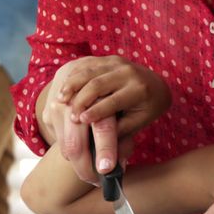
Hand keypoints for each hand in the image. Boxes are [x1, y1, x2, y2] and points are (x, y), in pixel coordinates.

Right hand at [41, 56, 170, 182]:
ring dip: (71, 88)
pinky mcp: (102, 59)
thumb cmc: (145, 109)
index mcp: (139, 89)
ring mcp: (112, 62)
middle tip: (70, 117)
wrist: (153, 83)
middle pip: (97, 85)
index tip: (82, 121)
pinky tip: (62, 92)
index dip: (96, 112)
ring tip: (60, 103)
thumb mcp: (138, 122)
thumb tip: (103, 155)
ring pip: (86, 73)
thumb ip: (120, 133)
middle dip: (81, 102)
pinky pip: (81, 67)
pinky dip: (70, 79)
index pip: (114, 101)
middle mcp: (126, 71)